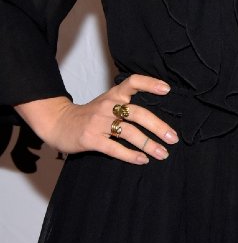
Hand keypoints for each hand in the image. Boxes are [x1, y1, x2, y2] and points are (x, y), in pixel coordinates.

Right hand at [15, 74, 177, 165]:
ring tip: (162, 153)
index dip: (150, 83)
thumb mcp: (106, 103)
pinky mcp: (90, 139)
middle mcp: (107, 106)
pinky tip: (142, 160)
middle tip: (173, 138)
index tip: (167, 90)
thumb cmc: (88, 115)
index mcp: (113, 94)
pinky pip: (114, 148)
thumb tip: (156, 118)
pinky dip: (130, 155)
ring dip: (148, 144)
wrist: (58, 124)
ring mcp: (98, 123)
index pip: (132, 82)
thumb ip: (126, 104)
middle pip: (138, 113)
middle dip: (158, 126)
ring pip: (129, 132)